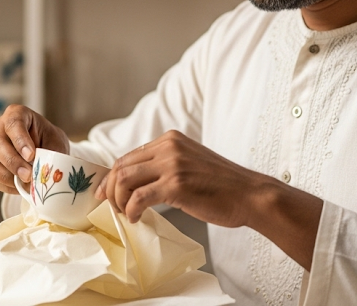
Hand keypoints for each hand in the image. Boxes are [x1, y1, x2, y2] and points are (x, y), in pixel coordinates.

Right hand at [0, 105, 69, 193]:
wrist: (45, 151)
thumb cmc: (50, 142)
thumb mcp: (56, 143)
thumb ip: (50, 155)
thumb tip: (40, 173)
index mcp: (17, 114)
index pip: (13, 123)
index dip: (20, 140)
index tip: (31, 155)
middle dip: (12, 161)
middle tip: (28, 175)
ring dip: (6, 175)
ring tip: (25, 184)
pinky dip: (5, 186)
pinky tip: (20, 187)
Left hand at [95, 130, 270, 225]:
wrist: (249, 195)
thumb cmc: (222, 186)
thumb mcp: (190, 164)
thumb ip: (166, 165)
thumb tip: (137, 182)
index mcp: (170, 139)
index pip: (129, 155)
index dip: (113, 176)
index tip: (107, 193)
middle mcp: (169, 146)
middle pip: (122, 165)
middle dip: (110, 188)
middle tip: (109, 206)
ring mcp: (172, 164)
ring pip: (125, 179)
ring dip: (118, 200)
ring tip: (124, 214)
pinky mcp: (176, 185)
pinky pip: (139, 197)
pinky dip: (131, 210)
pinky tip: (136, 218)